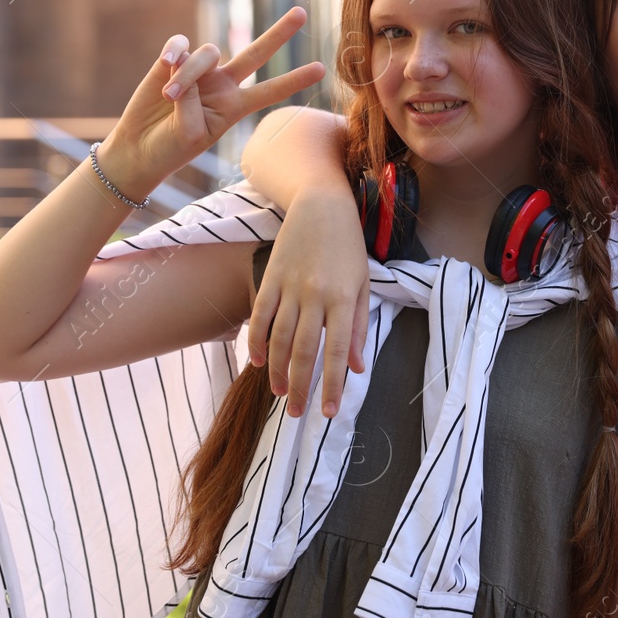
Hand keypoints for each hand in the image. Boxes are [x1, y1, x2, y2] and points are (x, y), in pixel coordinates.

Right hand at [98, 7, 325, 191]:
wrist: (140, 148)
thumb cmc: (171, 147)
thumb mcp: (190, 133)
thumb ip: (192, 101)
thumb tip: (183, 64)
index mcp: (235, 107)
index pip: (270, 91)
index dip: (294, 80)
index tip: (322, 69)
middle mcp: (223, 84)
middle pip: (256, 53)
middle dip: (279, 33)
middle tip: (302, 13)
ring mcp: (199, 71)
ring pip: (207, 53)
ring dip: (189, 72)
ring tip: (170, 95)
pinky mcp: (172, 61)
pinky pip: (181, 44)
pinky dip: (175, 50)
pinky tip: (167, 62)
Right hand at [246, 185, 370, 414]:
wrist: (321, 204)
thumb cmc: (348, 246)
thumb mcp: (362, 284)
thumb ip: (358, 326)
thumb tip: (357, 367)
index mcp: (343, 300)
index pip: (338, 353)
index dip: (333, 385)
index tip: (330, 412)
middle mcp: (315, 296)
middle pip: (303, 352)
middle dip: (300, 387)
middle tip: (297, 413)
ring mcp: (289, 287)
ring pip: (278, 338)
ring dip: (276, 370)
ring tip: (279, 393)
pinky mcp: (270, 277)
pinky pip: (259, 315)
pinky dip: (256, 340)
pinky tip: (257, 362)